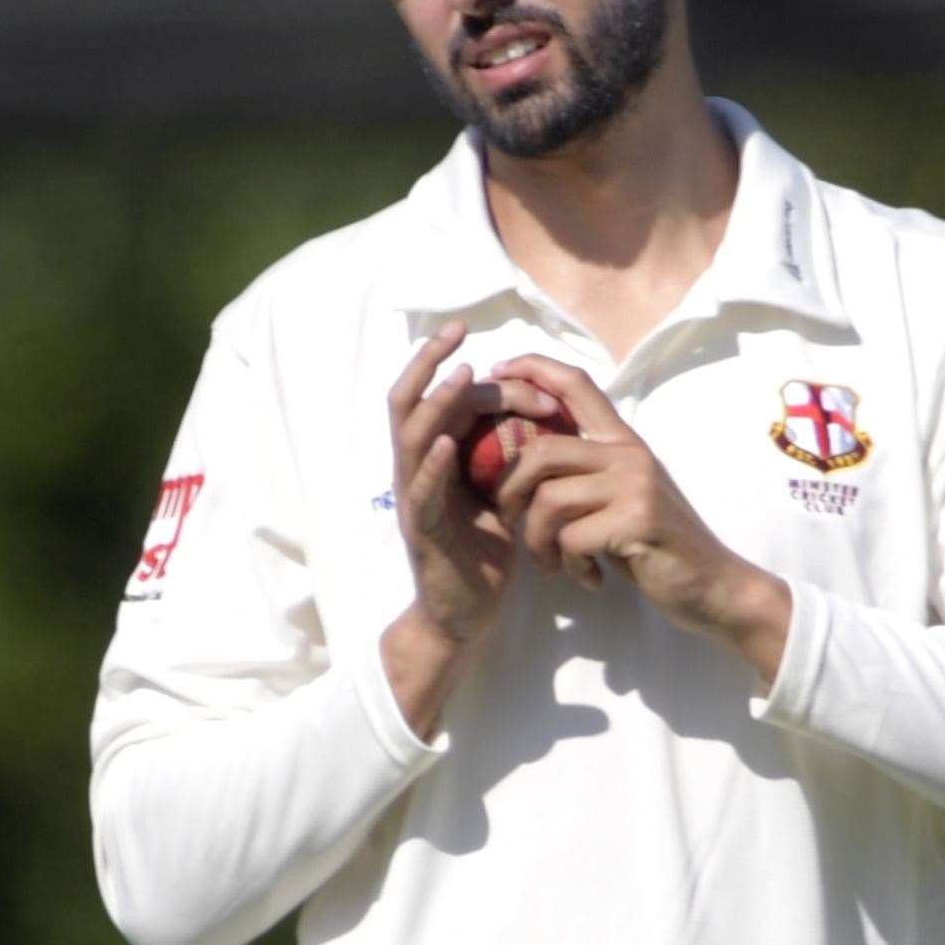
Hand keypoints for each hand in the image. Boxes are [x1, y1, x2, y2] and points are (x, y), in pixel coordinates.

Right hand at [387, 321, 561, 646]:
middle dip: (429, 363)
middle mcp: (415, 470)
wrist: (465, 613)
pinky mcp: (421, 532)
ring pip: (411, 440)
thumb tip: (536, 412)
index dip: (458, 368)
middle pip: (408, 404)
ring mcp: (413, 500)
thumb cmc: (483, 550)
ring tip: (460, 377)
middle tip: (456, 330)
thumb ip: (506, 453)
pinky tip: (449, 445)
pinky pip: (422, 493)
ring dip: (435, 405)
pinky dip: (433, 466)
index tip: (482, 338)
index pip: (438, 397)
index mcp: (435, 458)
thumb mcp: (499, 490)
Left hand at [489, 356, 791, 678]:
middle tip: (507, 519)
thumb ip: (585, 470)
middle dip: (508, 490)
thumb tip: (521, 454)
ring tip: (551, 561)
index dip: (531, 367)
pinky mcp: (638, 521)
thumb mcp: (621, 494)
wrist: (712, 585)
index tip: (497, 372)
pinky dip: (569, 565)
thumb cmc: (656, 543)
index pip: (574, 383)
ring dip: (536, 540)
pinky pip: (572, 539)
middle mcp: (629, 453)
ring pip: (549, 499)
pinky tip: (589, 577)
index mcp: (622, 441)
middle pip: (542, 451)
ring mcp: (636, 485)